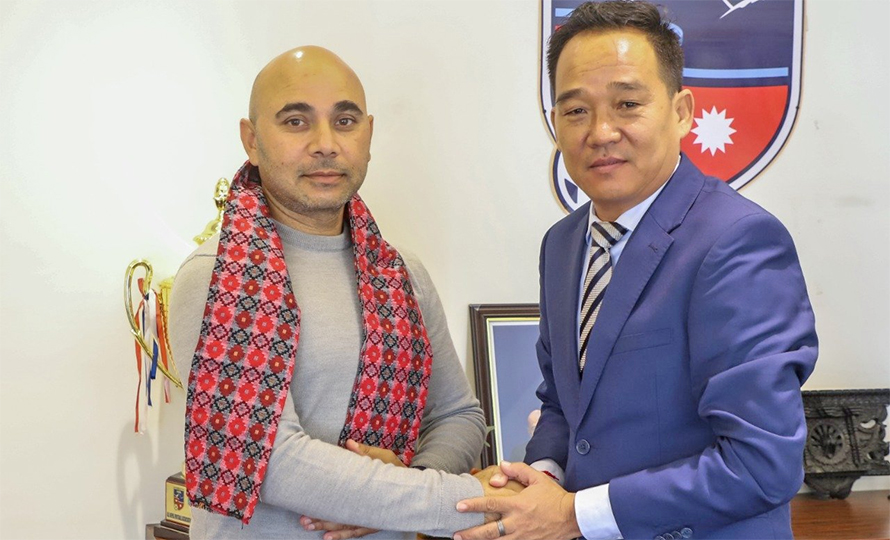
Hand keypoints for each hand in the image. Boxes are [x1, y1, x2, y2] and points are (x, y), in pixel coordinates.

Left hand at [297, 440, 404, 537]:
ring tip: (309, 528)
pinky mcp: (373, 523)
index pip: (343, 497)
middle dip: (321, 519)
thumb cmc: (397, 470)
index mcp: (368, 490)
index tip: (309, 503)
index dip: (326, 503)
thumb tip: (348, 443)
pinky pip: (357, 532)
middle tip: (304, 521)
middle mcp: (368, 507)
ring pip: (346, 527)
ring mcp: (371, 518)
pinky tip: (328, 538)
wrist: (417, 488)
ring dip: (327, 528)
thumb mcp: (384, 458)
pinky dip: (343, 536)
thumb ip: (365, 453)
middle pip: (341, 516)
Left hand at [455, 461, 580, 539]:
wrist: (572, 516)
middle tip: (456, 533)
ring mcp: (522, 536)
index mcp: (517, 505)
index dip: (473, 505)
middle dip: (470, 533)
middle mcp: (517, 523)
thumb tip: (502, 465)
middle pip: (488, 531)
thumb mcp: (538, 478)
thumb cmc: (555, 498)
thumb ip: (518, 470)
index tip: (459, 506)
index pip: (490, 504)